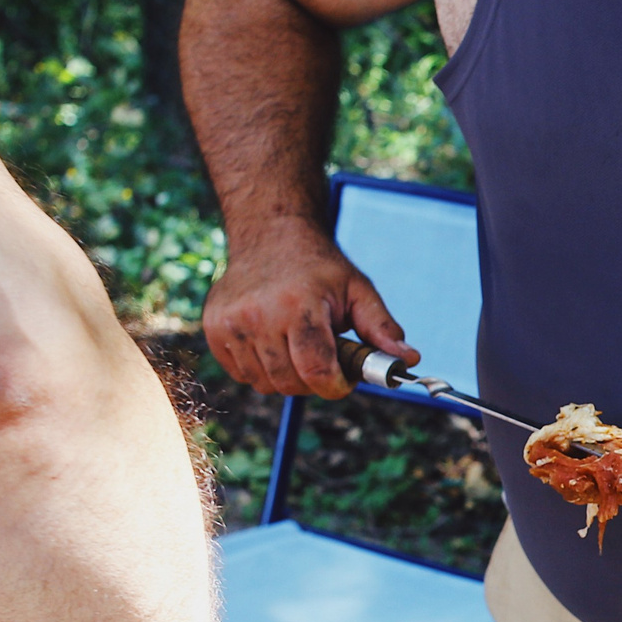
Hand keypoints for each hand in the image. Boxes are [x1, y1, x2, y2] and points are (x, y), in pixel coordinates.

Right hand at [203, 217, 417, 398]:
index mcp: (298, 305)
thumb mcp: (358, 290)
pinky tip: (273, 342)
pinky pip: (241, 374)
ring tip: (298, 345)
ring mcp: (230, 322)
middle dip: (314, 382)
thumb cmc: (320, 267)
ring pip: (264, 384)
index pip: (316, 371)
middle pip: (290, 383)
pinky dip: (261, 369)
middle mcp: (258, 315)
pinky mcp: (214, 328)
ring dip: (286, 376)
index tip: (345, 380)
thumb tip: (408, 360)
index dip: (336, 386)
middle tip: (324, 359)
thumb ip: (381, 328)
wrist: (270, 234)